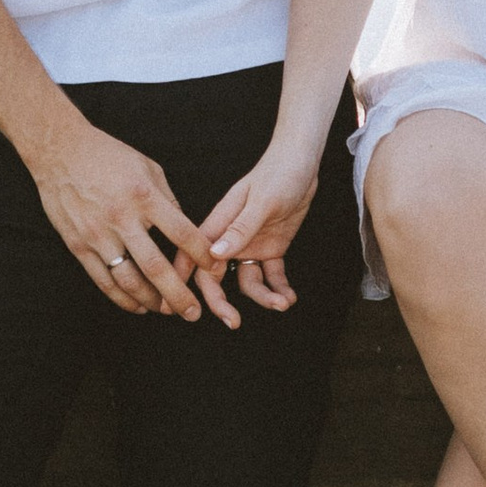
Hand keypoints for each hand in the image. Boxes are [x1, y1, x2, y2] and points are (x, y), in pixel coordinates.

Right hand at [31, 116, 223, 318]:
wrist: (60, 151)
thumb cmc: (109, 156)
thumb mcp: (147, 168)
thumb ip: (168, 200)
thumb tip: (185, 232)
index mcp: (144, 196)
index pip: (182, 233)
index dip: (202, 255)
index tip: (214, 268)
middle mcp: (122, 218)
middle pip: (156, 267)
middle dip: (178, 295)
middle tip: (193, 313)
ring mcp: (98, 234)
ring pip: (128, 281)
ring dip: (151, 302)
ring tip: (166, 311)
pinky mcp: (78, 245)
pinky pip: (103, 280)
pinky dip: (122, 298)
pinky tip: (138, 306)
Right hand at [200, 137, 324, 316]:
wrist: (303, 163)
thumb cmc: (278, 174)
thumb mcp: (262, 201)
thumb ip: (240, 229)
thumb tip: (215, 255)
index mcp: (218, 225)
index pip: (193, 258)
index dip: (183, 283)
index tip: (182, 310)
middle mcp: (230, 239)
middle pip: (215, 278)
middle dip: (222, 303)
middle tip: (234, 323)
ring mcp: (250, 245)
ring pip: (247, 282)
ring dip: (262, 298)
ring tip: (282, 303)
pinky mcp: (271, 248)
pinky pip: (271, 275)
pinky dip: (279, 288)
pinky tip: (290, 297)